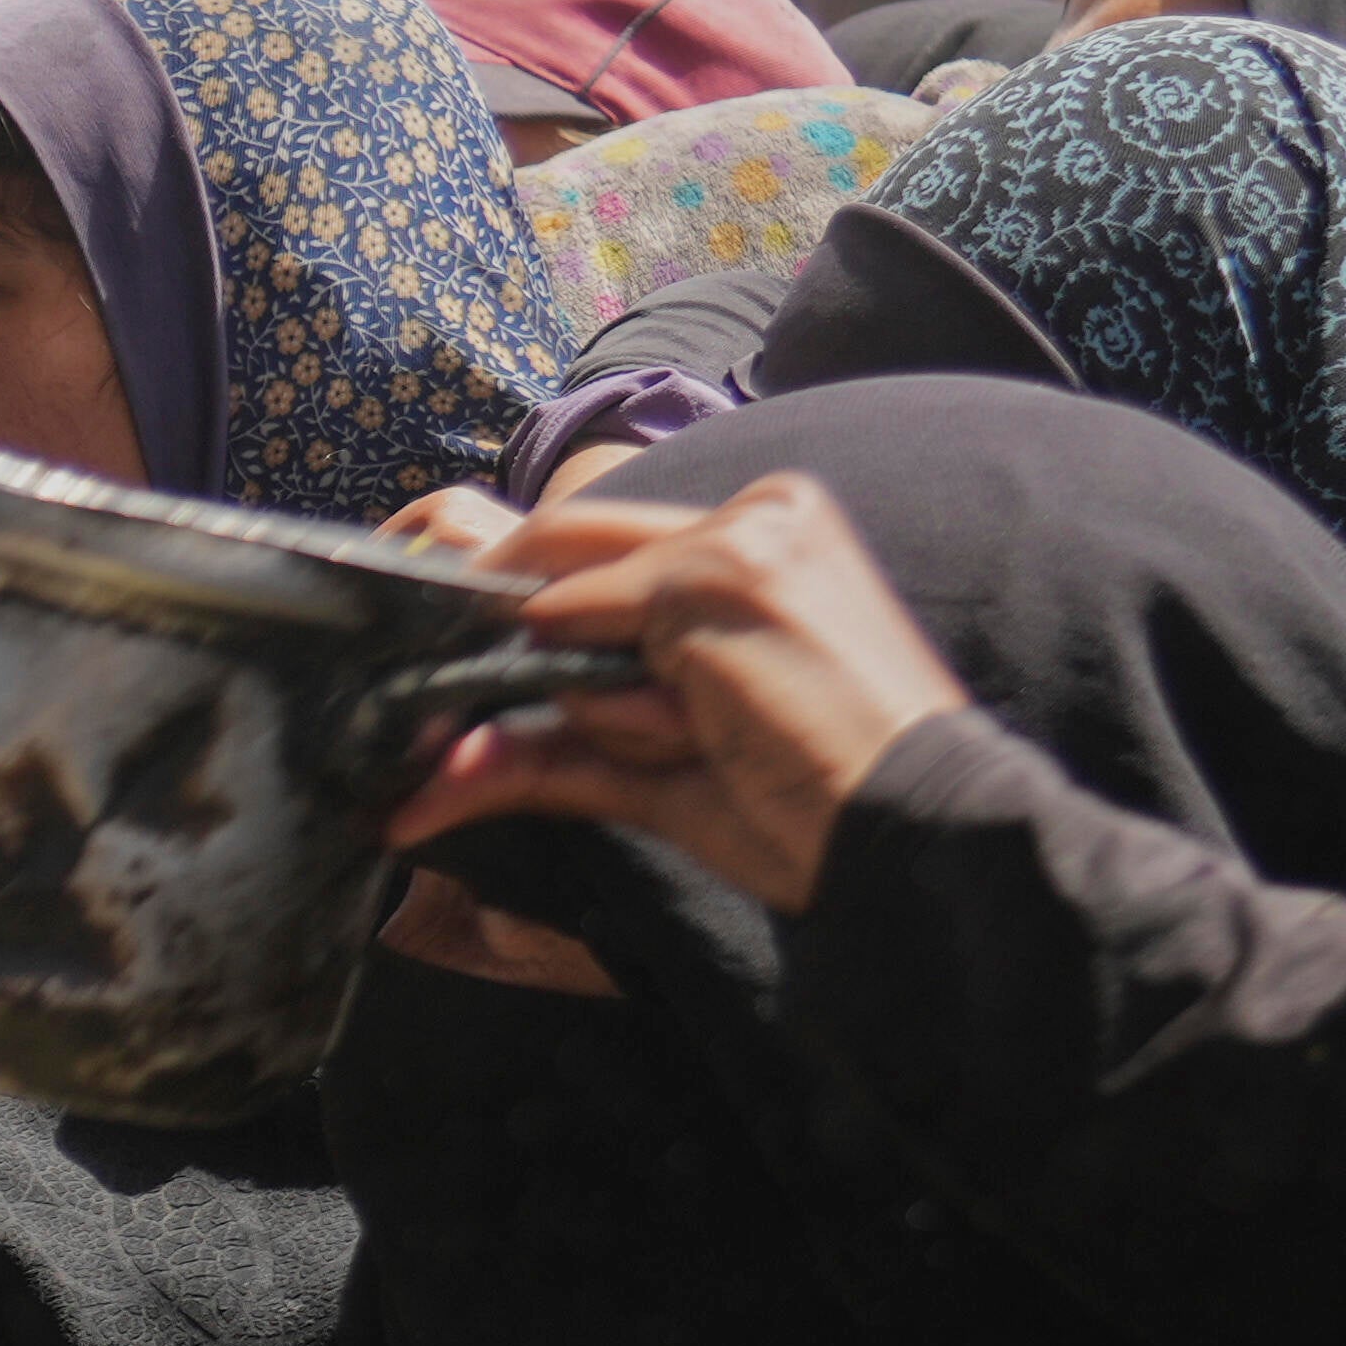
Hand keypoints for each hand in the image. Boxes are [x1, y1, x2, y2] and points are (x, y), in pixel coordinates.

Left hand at [381, 473, 970, 916]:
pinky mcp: (718, 573)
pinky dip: (620, 707)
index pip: (607, 550)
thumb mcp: (665, 769)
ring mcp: (740, 532)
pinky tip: (710, 733)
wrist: (915, 836)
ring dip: (609, 705)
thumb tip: (430, 776)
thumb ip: (552, 752)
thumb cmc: (810, 809)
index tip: (481, 663)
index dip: (535, 609)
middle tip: (569, 713)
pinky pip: (584, 629)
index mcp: (770, 534)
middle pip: (567, 546)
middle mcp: (761, 509)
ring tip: (714, 744)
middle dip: (525, 633)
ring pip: (570, 604)